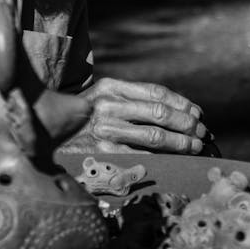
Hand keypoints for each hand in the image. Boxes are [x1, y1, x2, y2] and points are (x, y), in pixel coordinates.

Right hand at [60, 78, 207, 154]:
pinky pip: (143, 156)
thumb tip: (177, 109)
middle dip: (187, 123)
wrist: (47, 133)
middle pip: (161, 113)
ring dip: (182, 142)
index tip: (197, 113)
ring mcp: (106, 131)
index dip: (182, 103)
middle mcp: (108, 106)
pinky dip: (163, 159)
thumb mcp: (102, 96)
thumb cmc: (82, 116)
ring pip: (156, 136)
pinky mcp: (105, 154)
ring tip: (195, 146)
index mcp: (110, 87)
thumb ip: (132, 98)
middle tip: (202, 131)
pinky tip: (175, 161)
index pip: (156, 93)